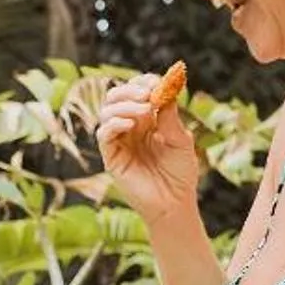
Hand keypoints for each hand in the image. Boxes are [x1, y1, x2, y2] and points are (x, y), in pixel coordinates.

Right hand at [93, 66, 200, 221]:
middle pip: (117, 97)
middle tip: (148, 93)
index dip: (144, 82)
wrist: (175, 203)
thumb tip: (165, 87)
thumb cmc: (180, 173)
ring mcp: (119, 142)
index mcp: (147, 121)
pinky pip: (103, 134)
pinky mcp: (111, 158)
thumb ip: (170, 116)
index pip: (137, 92)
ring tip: (144, 109)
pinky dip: (114, 124)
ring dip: (124, 105)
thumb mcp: (181, 140)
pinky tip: (130, 125)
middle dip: (130, 90)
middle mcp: (130, 128)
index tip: (157, 82)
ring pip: (107, 112)